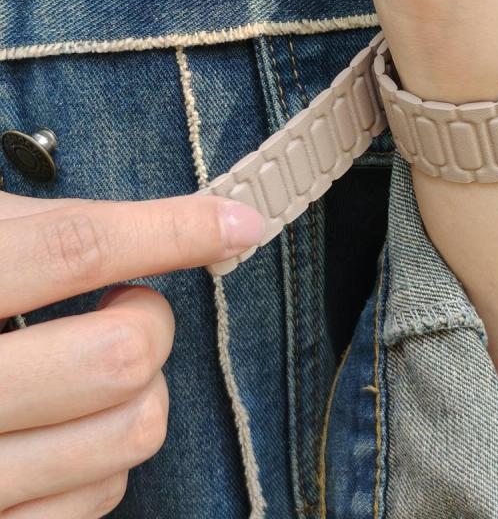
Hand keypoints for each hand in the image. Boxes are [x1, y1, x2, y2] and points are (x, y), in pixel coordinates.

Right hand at [0, 191, 264, 516]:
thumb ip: (45, 234)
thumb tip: (188, 220)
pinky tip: (71, 427)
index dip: (174, 229)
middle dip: (150, 322)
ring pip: (128, 434)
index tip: (237, 222)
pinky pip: (98, 498)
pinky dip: (108, 455)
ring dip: (142, 389)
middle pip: (118, 357)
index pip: (75, 248)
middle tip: (127, 306)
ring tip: (100, 365)